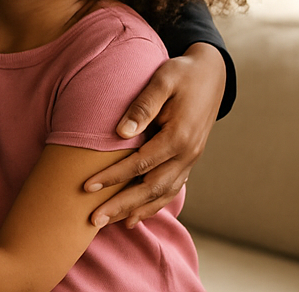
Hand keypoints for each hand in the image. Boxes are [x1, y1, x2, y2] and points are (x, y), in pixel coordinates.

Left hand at [83, 43, 224, 227]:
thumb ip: (143, 106)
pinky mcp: (188, 160)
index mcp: (179, 137)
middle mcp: (187, 154)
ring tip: (111, 224)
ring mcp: (190, 160)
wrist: (211, 74)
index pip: (140, 164)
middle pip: (151, 188)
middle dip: (121, 205)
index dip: (113, 176)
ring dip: (136, 211)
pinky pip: (171, 188)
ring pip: (163, 194)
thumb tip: (121, 132)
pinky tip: (136, 214)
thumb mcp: (163, 80)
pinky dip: (153, 204)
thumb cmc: (182, 73)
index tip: (87, 186)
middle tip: (93, 220)